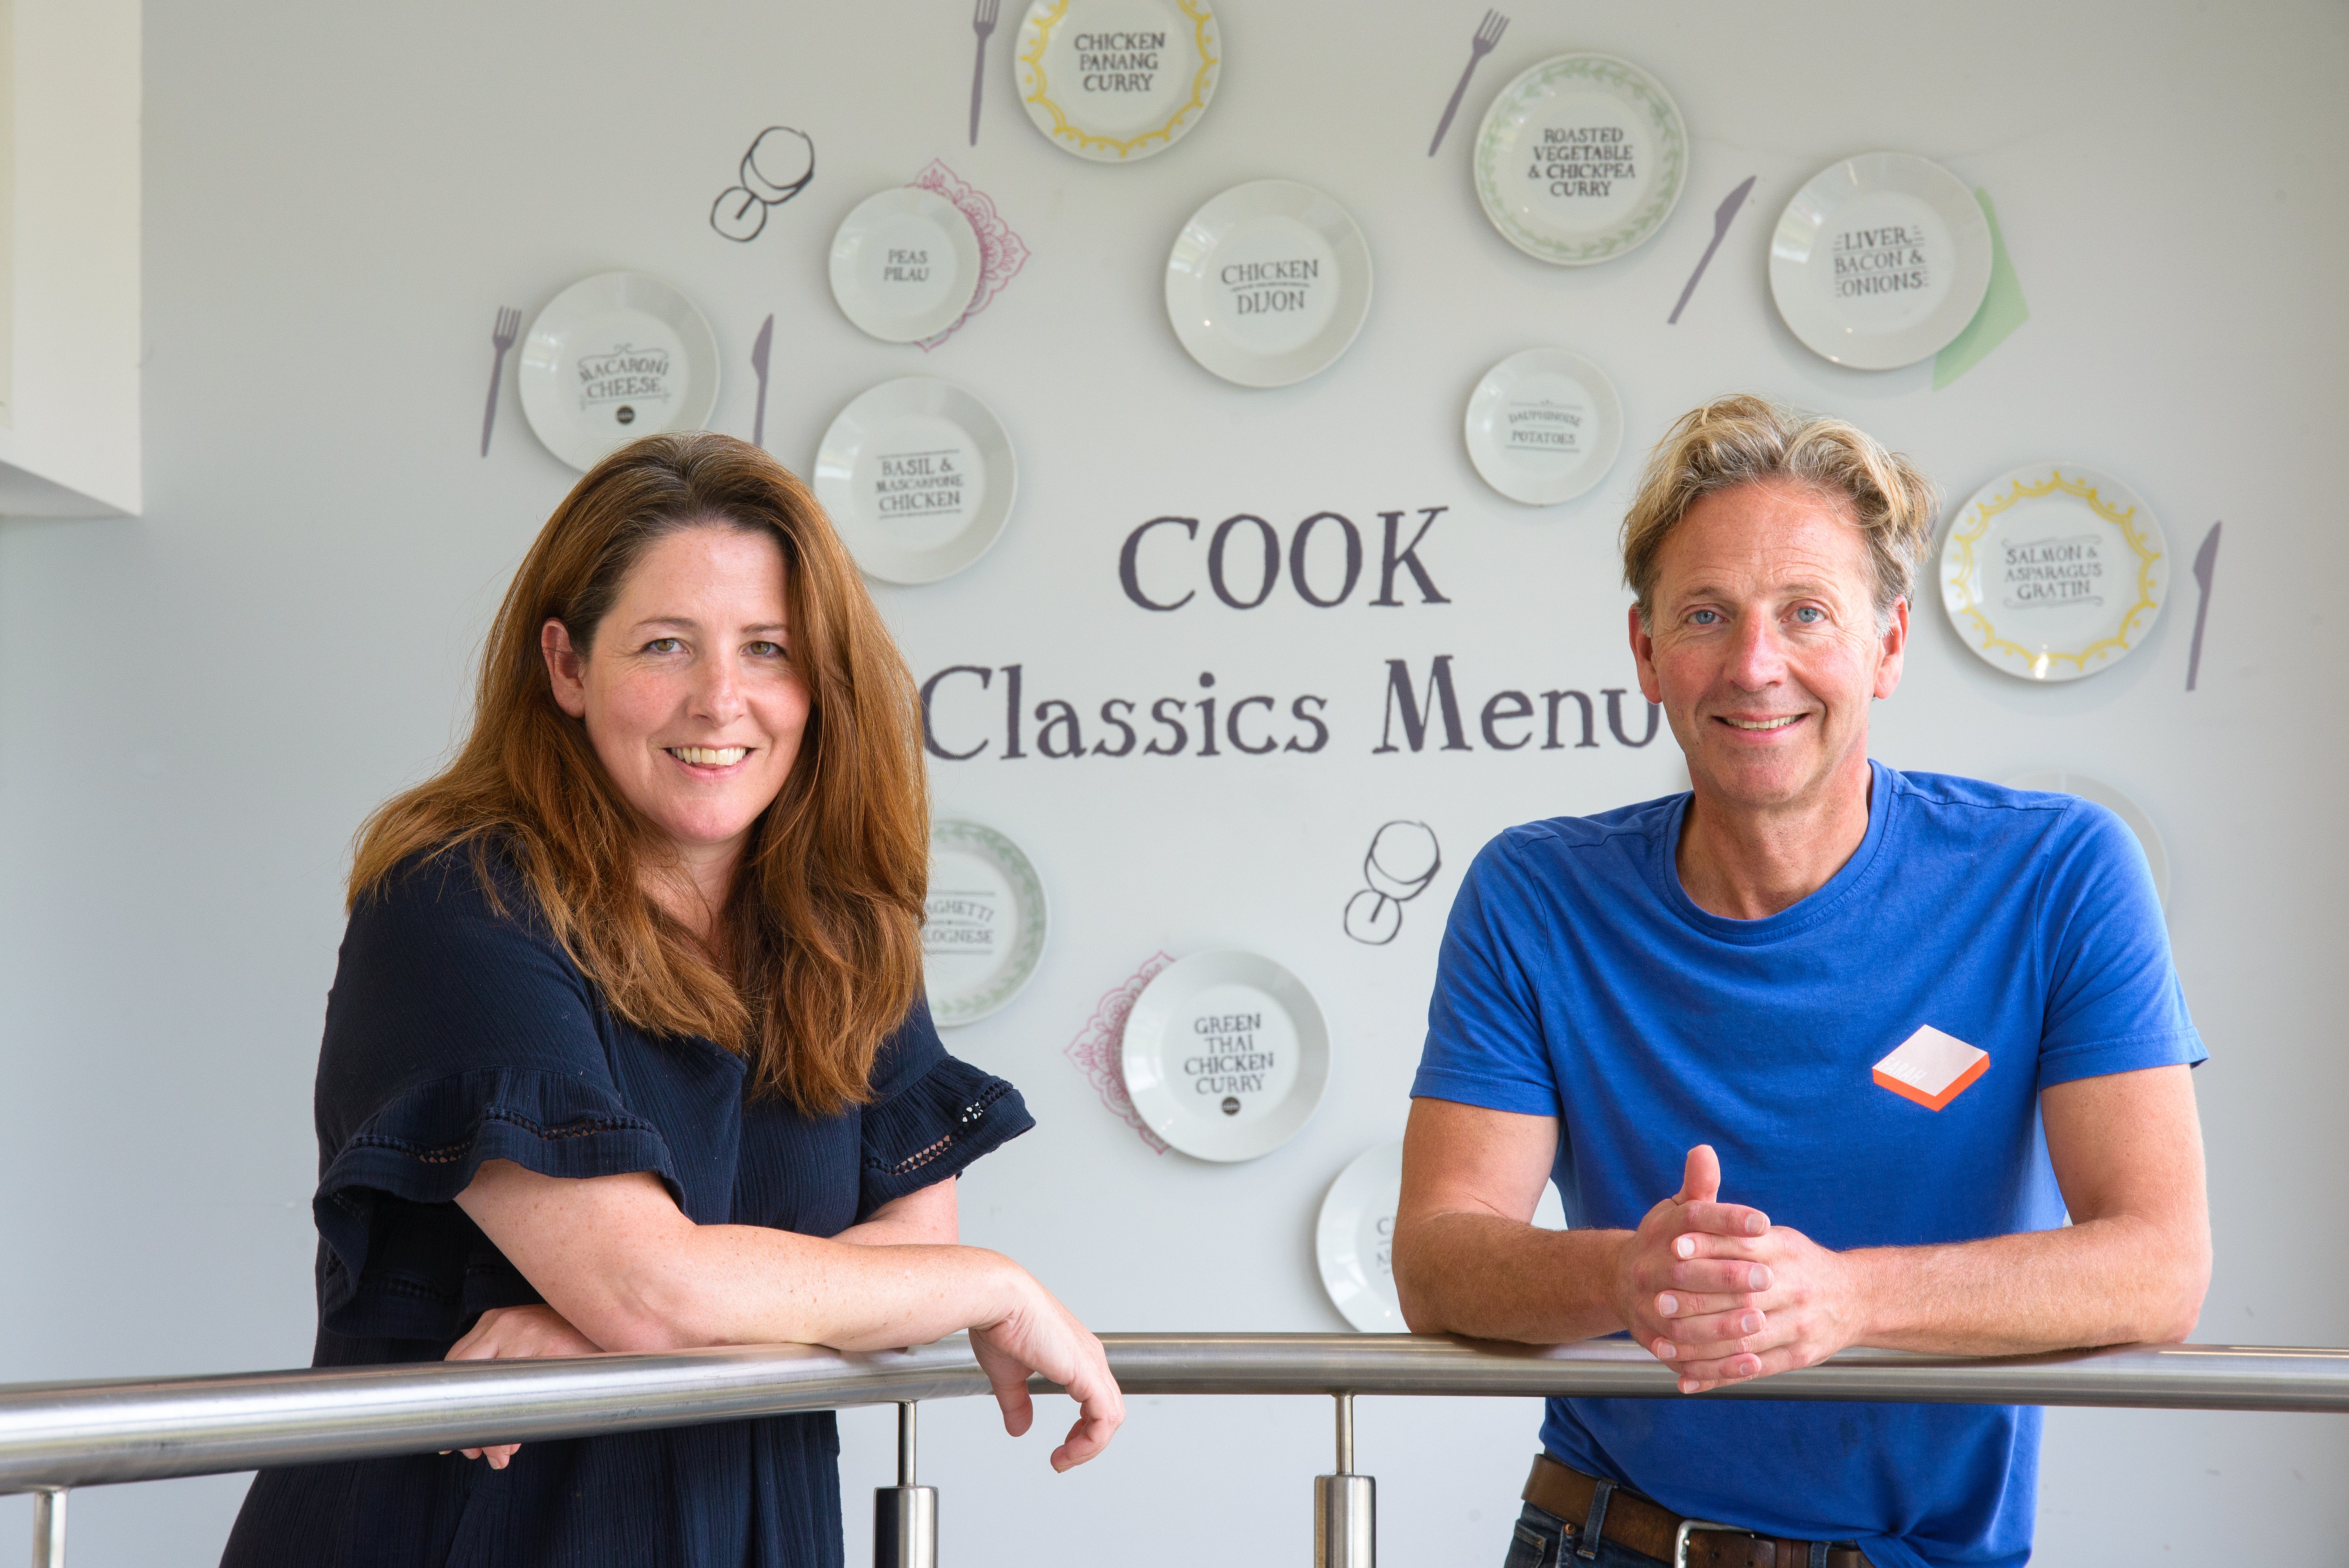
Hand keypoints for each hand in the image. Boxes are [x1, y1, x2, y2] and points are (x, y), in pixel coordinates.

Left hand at [442, 1303, 603, 1467]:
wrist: (610, 1321)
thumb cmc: (566, 1340)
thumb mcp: (527, 1342)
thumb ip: (501, 1371)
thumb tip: (478, 1434)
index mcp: (495, 1321)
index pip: (456, 1366)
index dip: (453, 1407)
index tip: (451, 1438)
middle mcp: (507, 1323)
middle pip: (471, 1383)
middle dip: (468, 1426)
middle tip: (474, 1453)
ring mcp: (530, 1335)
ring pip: (495, 1396)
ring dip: (493, 1434)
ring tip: (500, 1455)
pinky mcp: (554, 1349)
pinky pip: (526, 1399)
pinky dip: (517, 1427)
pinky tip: (517, 1443)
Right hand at [967, 1265, 1124, 1471]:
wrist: (997, 1300)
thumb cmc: (1001, 1322)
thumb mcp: (1009, 1373)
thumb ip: (1017, 1402)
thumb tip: (1019, 1428)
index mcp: (1076, 1355)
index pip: (1097, 1400)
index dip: (1084, 1429)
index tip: (1063, 1447)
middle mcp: (1090, 1357)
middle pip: (1109, 1410)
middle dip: (1089, 1442)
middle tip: (1065, 1458)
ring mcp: (1092, 1363)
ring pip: (1112, 1417)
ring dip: (1090, 1447)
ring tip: (1064, 1460)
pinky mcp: (1087, 1371)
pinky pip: (1106, 1417)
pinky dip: (1092, 1441)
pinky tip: (1068, 1450)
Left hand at [1631, 1147, 1869, 1392]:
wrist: (1856, 1298)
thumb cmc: (1798, 1261)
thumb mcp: (1773, 1235)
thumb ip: (1731, 1218)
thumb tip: (1698, 1164)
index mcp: (1784, 1251)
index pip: (1743, 1246)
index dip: (1707, 1245)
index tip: (1672, 1247)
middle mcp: (1794, 1288)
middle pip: (1741, 1296)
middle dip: (1698, 1300)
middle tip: (1659, 1300)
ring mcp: (1799, 1326)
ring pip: (1745, 1339)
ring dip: (1701, 1345)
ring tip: (1663, 1343)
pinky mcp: (1799, 1356)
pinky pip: (1755, 1369)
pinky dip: (1719, 1376)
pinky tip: (1687, 1379)